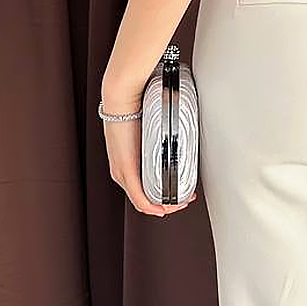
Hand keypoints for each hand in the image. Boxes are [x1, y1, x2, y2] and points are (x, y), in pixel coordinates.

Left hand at [101, 90, 196, 217]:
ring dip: (165, 205)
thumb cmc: (135, 103)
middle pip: (145, 197)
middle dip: (169, 200)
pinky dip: (154, 207)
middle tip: (186, 197)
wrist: (122, 97)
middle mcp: (120, 170)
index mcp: (126, 160)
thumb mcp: (149, 122)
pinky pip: (140, 198)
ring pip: (143, 200)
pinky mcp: (126, 171)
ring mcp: (122, 172)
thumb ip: (162, 126)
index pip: (143, 186)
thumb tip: (179, 118)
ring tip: (182, 201)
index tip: (181, 188)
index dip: (163, 192)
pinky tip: (165, 209)